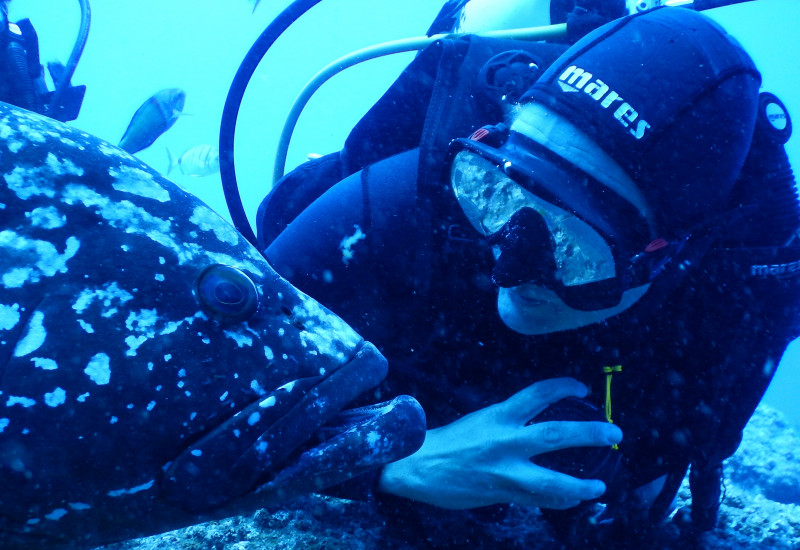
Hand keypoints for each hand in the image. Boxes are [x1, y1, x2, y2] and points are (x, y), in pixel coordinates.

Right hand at [377, 377, 621, 509]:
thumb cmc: (448, 441)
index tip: (582, 388)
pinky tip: (571, 501)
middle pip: (558, 434)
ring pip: (554, 480)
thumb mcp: (480, 421)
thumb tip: (536, 427)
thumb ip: (509, 424)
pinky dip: (557, 501)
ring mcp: (507, 471)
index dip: (564, 387)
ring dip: (582, 485)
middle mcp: (507, 440)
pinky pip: (538, 501)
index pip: (539, 393)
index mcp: (500, 415)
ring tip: (601, 486)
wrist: (417, 466)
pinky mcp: (503, 494)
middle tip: (614, 433)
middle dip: (591, 433)